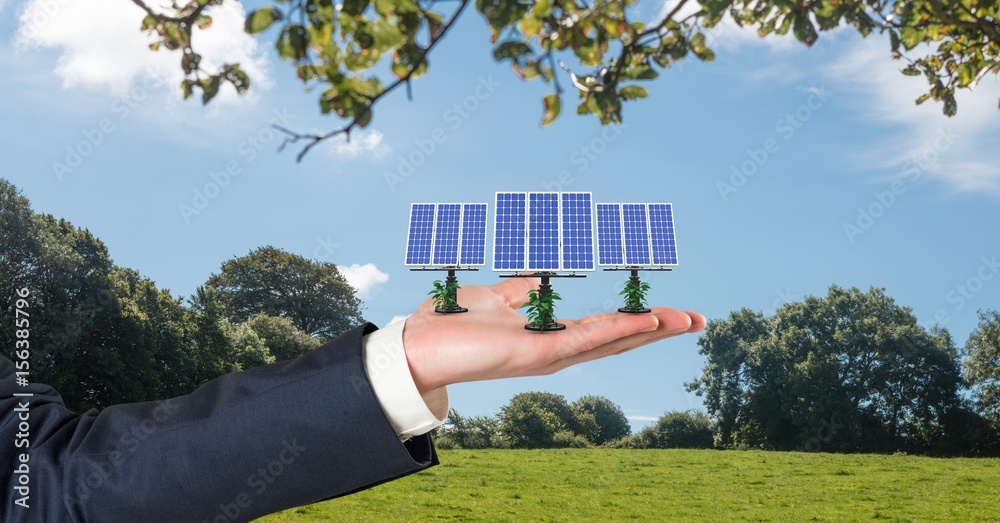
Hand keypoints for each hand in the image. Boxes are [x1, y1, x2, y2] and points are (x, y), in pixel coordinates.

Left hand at [402, 277, 705, 395]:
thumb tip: (537, 280)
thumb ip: (519, 292)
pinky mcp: (539, 354)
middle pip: (620, 342)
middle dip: (659, 330)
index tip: (670, 312)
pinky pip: (587, 340)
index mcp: (548, 339)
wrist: (415, 346)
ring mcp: (550, 356)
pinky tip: (647, 322)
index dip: (638, 323)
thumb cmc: (450, 325)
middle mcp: (556, 352)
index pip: (604, 331)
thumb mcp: (493, 299)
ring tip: (687, 320)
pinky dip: (620, 330)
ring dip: (651, 331)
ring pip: (612, 343)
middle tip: (698, 320)